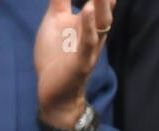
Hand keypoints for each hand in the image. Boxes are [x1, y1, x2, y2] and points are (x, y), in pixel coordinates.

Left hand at [34, 0, 113, 124]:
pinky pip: (87, 43)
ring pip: (100, 21)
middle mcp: (95, 30)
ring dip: (102, 1)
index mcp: (90, 19)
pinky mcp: (81, 62)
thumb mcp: (54, 20)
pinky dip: (88, 26)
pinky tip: (87, 9)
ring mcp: (90, 47)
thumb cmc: (55, 57)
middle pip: (105, 4)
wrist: (53, 92)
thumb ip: (60, 0)